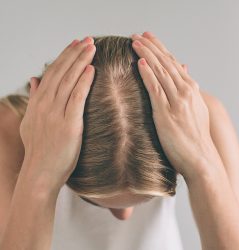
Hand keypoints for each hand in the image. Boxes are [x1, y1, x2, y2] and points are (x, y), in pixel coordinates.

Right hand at [20, 37, 95, 190]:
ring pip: (68, 81)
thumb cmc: (39, 150)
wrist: (40, 174)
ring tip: (91, 48)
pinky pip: (76, 98)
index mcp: (37, 103)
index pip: (51, 73)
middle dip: (74, 54)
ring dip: (80, 62)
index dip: (63, 57)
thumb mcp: (30, 122)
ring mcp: (55, 114)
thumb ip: (34, 99)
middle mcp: (44, 105)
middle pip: (61, 72)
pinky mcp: (69, 125)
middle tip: (87, 40)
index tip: (74, 45)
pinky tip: (91, 70)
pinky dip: (84, 82)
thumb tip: (34, 79)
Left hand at [131, 31, 214, 179]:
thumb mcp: (196, 110)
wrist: (201, 159)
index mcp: (191, 90)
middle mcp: (185, 92)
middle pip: (166, 63)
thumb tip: (186, 75)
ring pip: (161, 72)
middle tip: (137, 35)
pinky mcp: (166, 114)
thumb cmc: (195, 137)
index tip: (148, 39)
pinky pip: (156, 89)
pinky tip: (140, 63)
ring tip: (135, 43)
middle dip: (151, 47)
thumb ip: (189, 92)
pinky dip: (148, 75)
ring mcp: (177, 102)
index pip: (173, 63)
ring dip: (147, 55)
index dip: (160, 49)